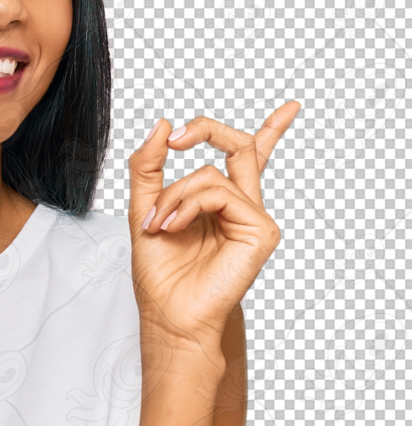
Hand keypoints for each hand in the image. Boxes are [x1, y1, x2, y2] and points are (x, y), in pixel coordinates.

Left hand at [129, 101, 300, 351]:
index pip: (252, 158)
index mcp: (222, 204)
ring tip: (157, 223)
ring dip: (175, 193)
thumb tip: (163, 125)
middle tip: (176, 139)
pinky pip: (221, 193)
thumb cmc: (160, 276)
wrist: (168, 317)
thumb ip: (148, 169)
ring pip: (215, 172)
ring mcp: (254, 220)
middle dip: (206, 130)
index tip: (281, 109)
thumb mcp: (144, 210)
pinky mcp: (260, 231)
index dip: (273, 129)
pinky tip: (173, 227)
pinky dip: (188, 204)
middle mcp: (242, 209)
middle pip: (240, 147)